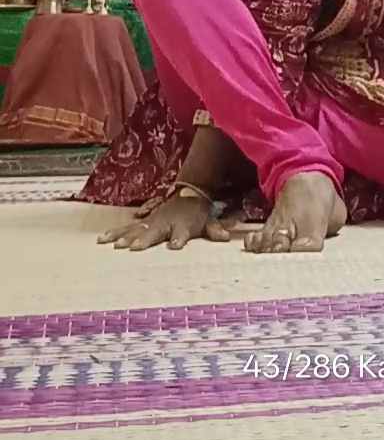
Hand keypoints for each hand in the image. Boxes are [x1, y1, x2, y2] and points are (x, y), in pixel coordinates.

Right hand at [96, 190, 229, 250]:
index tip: (174, 246)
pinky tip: (102, 238)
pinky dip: (115, 232)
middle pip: (154, 232)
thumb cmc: (198, 212)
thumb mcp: (208, 220)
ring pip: (136, 229)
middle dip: (144, 239)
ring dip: (124, 236)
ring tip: (112, 245)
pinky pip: (126, 227)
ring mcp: (152, 220)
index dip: (178, 239)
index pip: (181, 233)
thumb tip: (226, 236)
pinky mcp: (143, 221)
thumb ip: (215, 229)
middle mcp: (165, 222)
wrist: (189, 191)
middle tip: (133, 248)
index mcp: (182, 224)